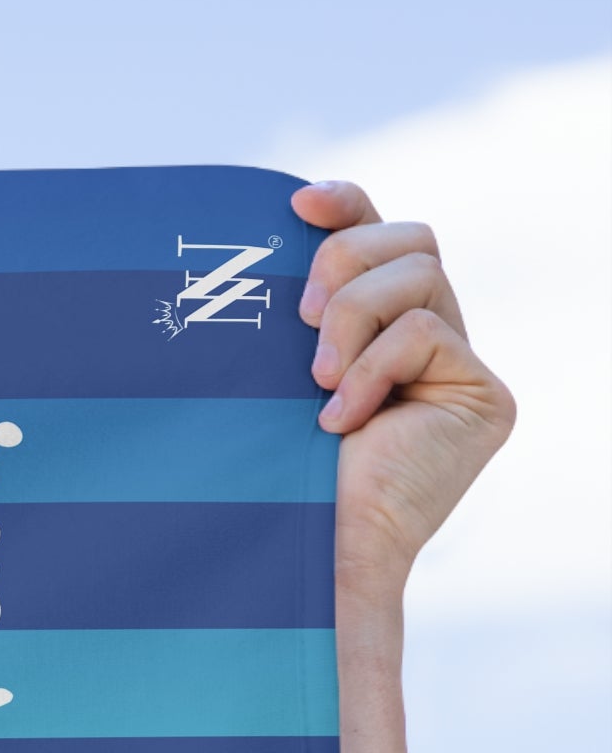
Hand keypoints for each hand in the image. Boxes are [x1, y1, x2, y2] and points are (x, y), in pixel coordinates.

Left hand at [293, 179, 514, 609]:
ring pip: (420, 274)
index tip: (295, 204)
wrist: (302, 547)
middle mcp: (428, 340)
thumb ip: (295, 308)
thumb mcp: (271, 368)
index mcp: (377, 327)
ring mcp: (461, 368)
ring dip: (351, 318)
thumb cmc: (269, 467)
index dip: (346, 205)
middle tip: (297, 323)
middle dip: (345, 262)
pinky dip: (374, 367)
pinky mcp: (484, 397)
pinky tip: (343, 420)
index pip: (378, 235)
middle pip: (412, 238)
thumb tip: (282, 222)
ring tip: (315, 382)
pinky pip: (426, 331)